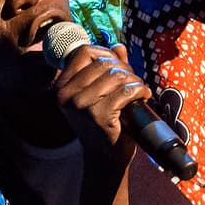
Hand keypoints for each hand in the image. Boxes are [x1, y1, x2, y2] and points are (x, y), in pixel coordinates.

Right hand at [52, 41, 148, 164]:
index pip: (83, 52)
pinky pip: (125, 91)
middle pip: (103, 63)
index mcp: (61, 87)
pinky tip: (143, 97)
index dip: (105, 53)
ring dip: (135, 81)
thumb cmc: (104, 124)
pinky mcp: (98, 116)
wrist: (105, 158)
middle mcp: (66, 95)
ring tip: (139, 91)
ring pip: (117, 76)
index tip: (118, 65)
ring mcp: (81, 106)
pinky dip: (140, 91)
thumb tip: (118, 46)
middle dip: (125, 69)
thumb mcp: (99, 94)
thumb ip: (108, 69)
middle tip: (133, 82)